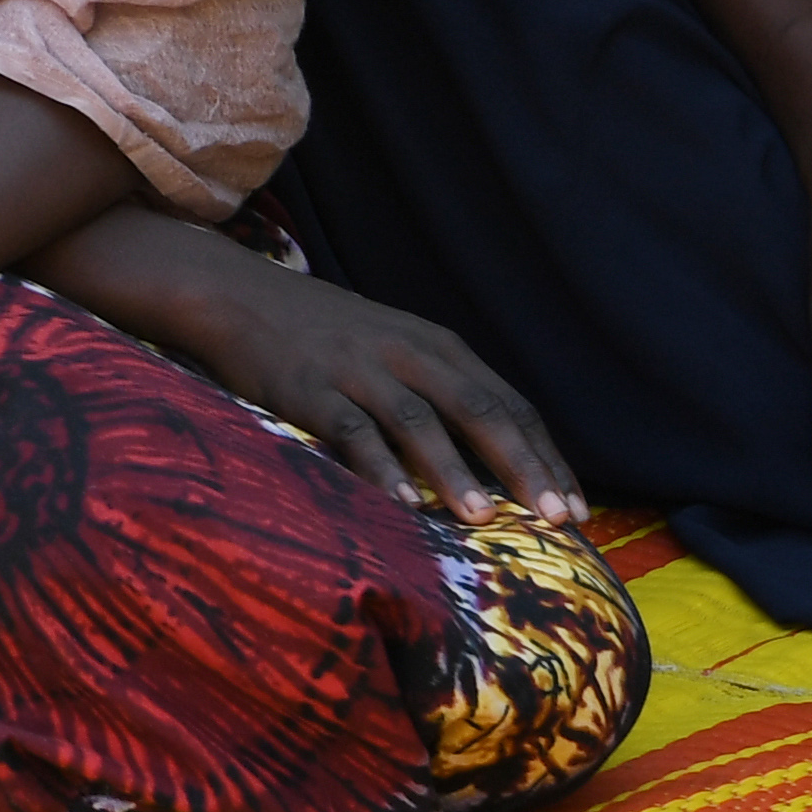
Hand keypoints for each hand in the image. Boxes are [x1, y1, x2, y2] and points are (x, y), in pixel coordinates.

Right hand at [153, 252, 581, 521]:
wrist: (235, 293)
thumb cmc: (322, 334)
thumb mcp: (392, 347)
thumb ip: (438, 392)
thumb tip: (494, 462)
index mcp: (435, 345)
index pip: (508, 402)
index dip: (545, 455)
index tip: (576, 507)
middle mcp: (405, 352)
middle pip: (479, 409)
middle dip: (522, 465)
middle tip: (556, 518)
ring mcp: (356, 368)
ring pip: (419, 420)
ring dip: (455, 470)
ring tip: (486, 518)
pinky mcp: (308, 386)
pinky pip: (351, 429)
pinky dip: (378, 465)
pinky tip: (400, 502)